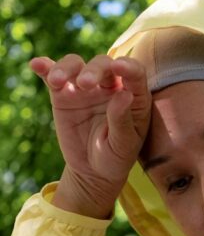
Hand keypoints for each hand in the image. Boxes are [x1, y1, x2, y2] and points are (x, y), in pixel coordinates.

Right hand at [30, 53, 151, 217]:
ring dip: (66, 68)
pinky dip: (45, 67)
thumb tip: (124, 94)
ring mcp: (85, 87)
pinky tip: (36, 65)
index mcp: (132, 96)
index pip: (134, 73)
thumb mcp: (123, 145)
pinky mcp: (63, 94)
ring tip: (57, 81)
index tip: (118, 66)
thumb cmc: (116, 157)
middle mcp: (110, 85)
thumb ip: (122, 120)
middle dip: (93, 70)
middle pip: (102, 64)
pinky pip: (53, 75)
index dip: (128, 66)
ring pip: (76, 64)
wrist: (92, 171)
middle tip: (85, 84)